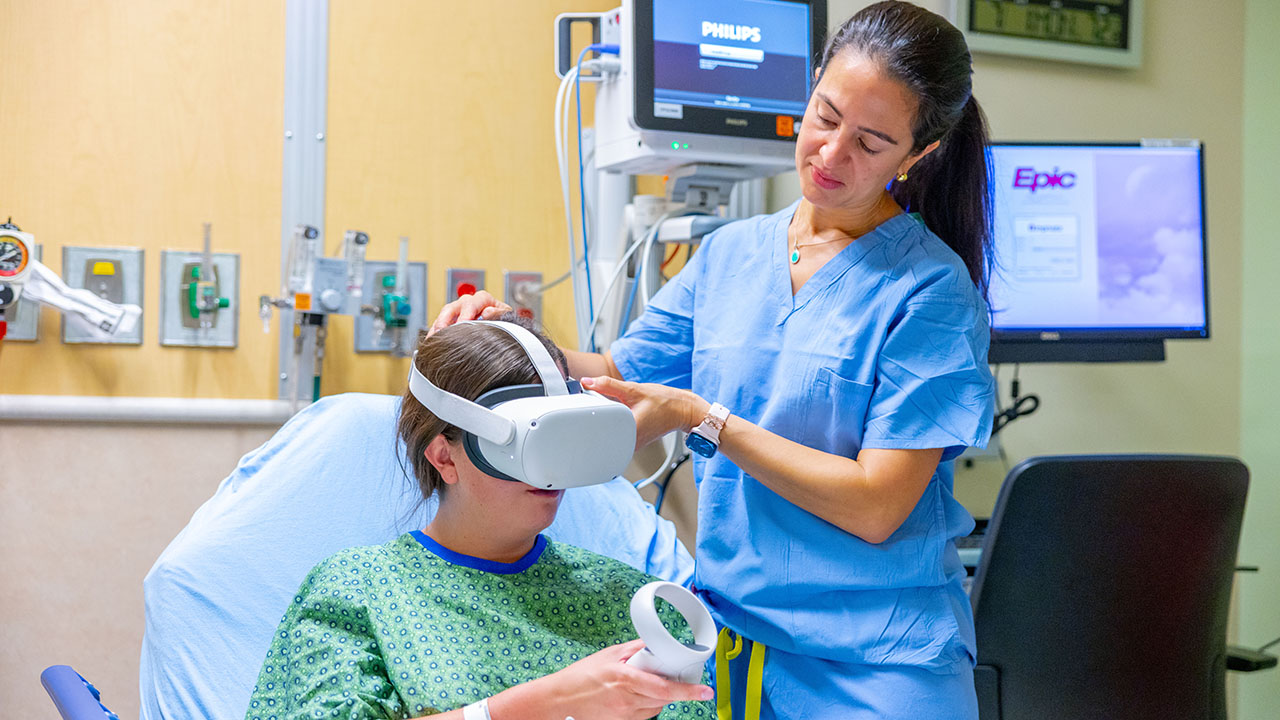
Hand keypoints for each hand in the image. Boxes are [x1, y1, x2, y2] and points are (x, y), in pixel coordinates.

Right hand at [428, 291, 511, 334]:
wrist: (502, 326)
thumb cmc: (503, 320)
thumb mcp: (506, 316)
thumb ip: (498, 313)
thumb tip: (487, 312)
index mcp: (482, 298)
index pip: (471, 303)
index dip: (465, 314)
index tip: (462, 324)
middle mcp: (468, 302)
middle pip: (452, 307)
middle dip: (446, 320)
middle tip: (443, 332)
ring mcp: (458, 310)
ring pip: (443, 315)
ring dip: (438, 326)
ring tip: (434, 338)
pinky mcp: (451, 320)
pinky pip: (439, 324)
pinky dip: (435, 332)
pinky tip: (432, 341)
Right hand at [507, 639, 712, 719]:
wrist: (559, 700)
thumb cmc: (581, 676)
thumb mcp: (609, 655)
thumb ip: (635, 650)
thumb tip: (656, 643)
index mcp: (625, 679)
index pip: (665, 688)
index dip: (688, 691)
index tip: (706, 692)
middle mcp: (627, 701)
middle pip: (664, 698)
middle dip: (674, 688)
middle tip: (675, 676)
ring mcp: (624, 715)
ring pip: (656, 708)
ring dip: (659, 696)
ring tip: (644, 682)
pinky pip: (644, 715)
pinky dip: (647, 705)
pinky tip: (635, 695)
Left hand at [580, 376, 708, 449]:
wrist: (683, 410)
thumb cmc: (665, 402)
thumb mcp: (634, 389)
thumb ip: (608, 386)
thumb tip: (588, 381)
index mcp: (628, 432)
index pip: (598, 427)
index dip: (588, 414)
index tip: (582, 404)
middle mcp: (629, 443)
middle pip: (602, 431)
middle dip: (596, 416)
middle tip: (594, 402)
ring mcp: (631, 445)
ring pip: (609, 433)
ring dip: (606, 420)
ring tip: (610, 407)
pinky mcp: (633, 442)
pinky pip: (617, 433)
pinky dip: (614, 422)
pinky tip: (618, 413)